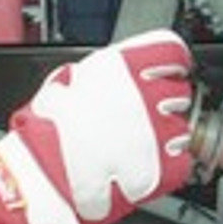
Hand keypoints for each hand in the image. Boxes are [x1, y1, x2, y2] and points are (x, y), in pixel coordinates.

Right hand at [7, 28, 194, 223]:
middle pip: (180, 92)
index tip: (170, 73)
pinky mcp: (162, 167)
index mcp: (122, 66)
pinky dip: (166, 169)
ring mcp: (156, 132)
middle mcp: (144, 94)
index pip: (171, 51)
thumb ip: (103, 74)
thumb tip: (114, 73)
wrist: (40, 172)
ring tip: (133, 151)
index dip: (173, 65)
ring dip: (164, 139)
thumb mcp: (67, 80)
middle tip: (139, 121)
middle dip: (164, 106)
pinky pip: (181, 163)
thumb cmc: (46, 130)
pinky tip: (140, 169)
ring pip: (182, 130)